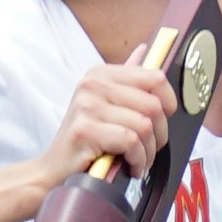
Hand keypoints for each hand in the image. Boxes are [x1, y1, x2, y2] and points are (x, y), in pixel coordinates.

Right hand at [37, 49, 171, 205]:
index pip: (154, 77)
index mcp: (101, 74)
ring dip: (148, 152)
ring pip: (143, 126)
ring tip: (139, 161)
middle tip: (150, 149)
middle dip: (159, 134)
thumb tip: (145, 51)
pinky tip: (131, 167)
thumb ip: (127, 80)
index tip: (162, 120)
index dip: (168, 102)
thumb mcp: (105, 105)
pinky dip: (137, 160)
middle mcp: (93, 85)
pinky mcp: (86, 130)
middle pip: (153, 105)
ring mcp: (87, 106)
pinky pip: (130, 141)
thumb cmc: (85, 140)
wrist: (54, 169)